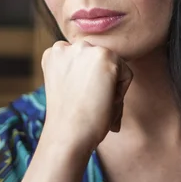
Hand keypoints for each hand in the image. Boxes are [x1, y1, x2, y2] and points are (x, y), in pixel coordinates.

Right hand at [40, 41, 132, 155]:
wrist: (67, 135)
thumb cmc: (69, 119)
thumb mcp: (67, 87)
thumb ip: (80, 72)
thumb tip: (106, 76)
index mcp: (54, 53)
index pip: (86, 62)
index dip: (88, 84)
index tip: (81, 100)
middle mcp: (67, 46)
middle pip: (101, 62)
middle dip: (101, 83)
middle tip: (89, 104)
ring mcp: (86, 49)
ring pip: (115, 67)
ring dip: (111, 87)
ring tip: (95, 103)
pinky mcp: (104, 56)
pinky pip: (126, 74)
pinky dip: (120, 93)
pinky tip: (102, 102)